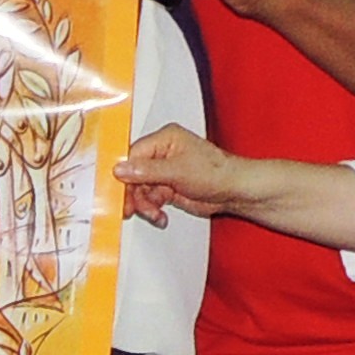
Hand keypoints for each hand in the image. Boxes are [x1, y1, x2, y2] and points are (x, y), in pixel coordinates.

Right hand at [116, 127, 246, 223]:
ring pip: (140, 189)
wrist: (233, 191)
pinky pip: (150, 199)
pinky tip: (160, 215)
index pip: (133, 154)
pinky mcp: (167, 187)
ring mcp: (164, 171)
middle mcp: (162, 153)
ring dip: (144, 204)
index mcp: (165, 139)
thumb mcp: (178, 170)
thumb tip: (121, 169)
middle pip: (134, 174)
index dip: (125, 174)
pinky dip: (152, 209)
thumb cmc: (216, 172)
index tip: (120, 190)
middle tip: (133, 208)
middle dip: (135, 194)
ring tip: (154, 213)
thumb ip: (147, 170)